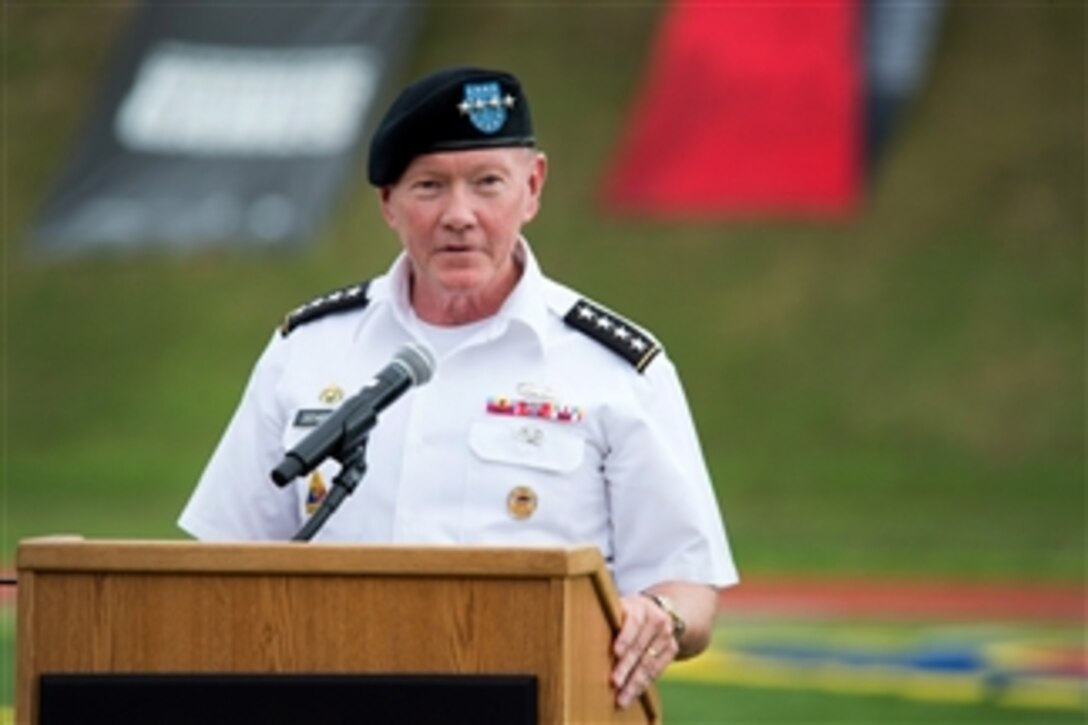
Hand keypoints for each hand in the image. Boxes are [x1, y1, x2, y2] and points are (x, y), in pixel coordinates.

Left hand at [611, 592, 678, 707]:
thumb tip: (583, 638)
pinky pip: (657, 671)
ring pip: (650, 663)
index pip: (633, 622)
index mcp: (641, 608)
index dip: (625, 637)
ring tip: (622, 699)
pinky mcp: (672, 650)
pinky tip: (633, 694)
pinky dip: (643, 685)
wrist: (660, 611)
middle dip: (626, 667)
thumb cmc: (628, 614)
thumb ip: (609, 621)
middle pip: (640, 647)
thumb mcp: (620, 609)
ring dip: (635, 683)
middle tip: (614, 683)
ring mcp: (667, 636)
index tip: (615, 652)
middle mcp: (657, 620)